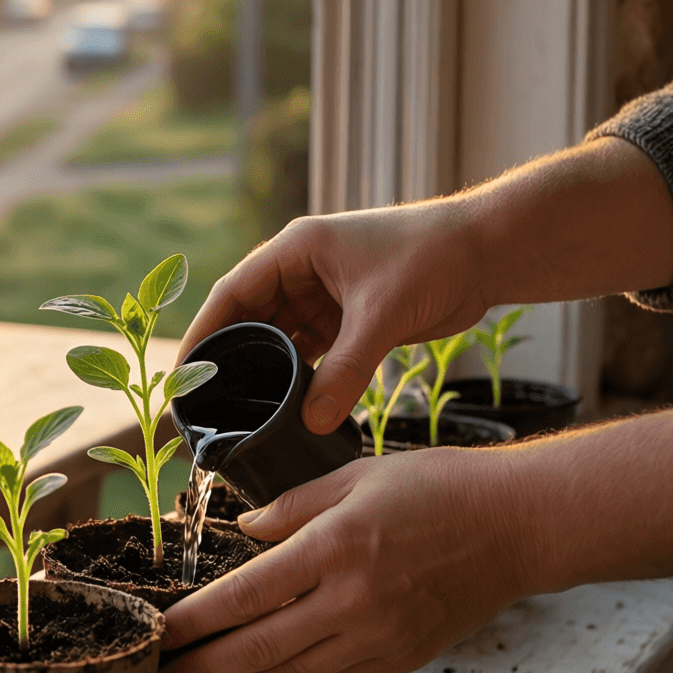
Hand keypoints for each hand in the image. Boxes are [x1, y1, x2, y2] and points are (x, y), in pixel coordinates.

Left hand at [155, 410, 672, 672]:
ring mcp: (379, 635)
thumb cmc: (437, 488)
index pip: (246, 595)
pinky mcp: (402, 657)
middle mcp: (353, 599)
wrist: (518, 526)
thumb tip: (245, 530)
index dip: (196, 620)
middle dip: (203, 670)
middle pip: (259, 647)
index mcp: (335, 547)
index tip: (161, 634)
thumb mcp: (355, 475)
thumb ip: (292, 506)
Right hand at [178, 201, 490, 432]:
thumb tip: (311, 422)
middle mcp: (301, 270)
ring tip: (237, 415)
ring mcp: (323, 295)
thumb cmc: (434, 257)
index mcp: (296, 250)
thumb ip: (347, 370)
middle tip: (204, 407)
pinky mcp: (346, 318)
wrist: (490, 252)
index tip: (183, 375)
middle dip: (227, 362)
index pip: (232, 293)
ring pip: (277, 339)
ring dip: (262, 373)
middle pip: (248, 320)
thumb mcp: (382, 314)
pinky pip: (308, 351)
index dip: (204, 334)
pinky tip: (283, 408)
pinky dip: (296, 378)